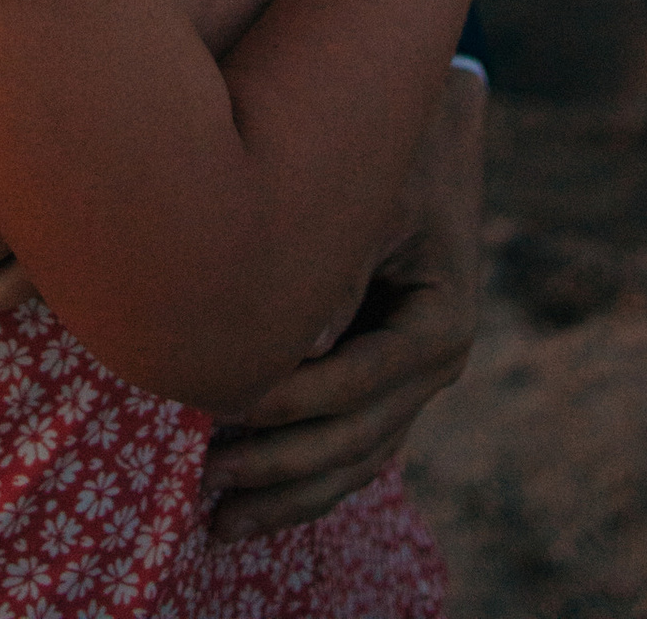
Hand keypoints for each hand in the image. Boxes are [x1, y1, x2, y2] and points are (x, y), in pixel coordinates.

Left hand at [201, 62, 484, 540]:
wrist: (427, 122)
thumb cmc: (391, 147)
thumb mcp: (371, 193)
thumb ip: (331, 269)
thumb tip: (283, 346)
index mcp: (441, 322)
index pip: (357, 385)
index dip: (290, 404)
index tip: (223, 409)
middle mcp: (433, 362)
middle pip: (355, 441)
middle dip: (281, 467)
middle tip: (205, 481)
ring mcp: (411, 378)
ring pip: (351, 460)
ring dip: (287, 494)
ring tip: (217, 524)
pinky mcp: (383, 376)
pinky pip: (347, 445)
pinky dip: (301, 478)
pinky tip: (249, 507)